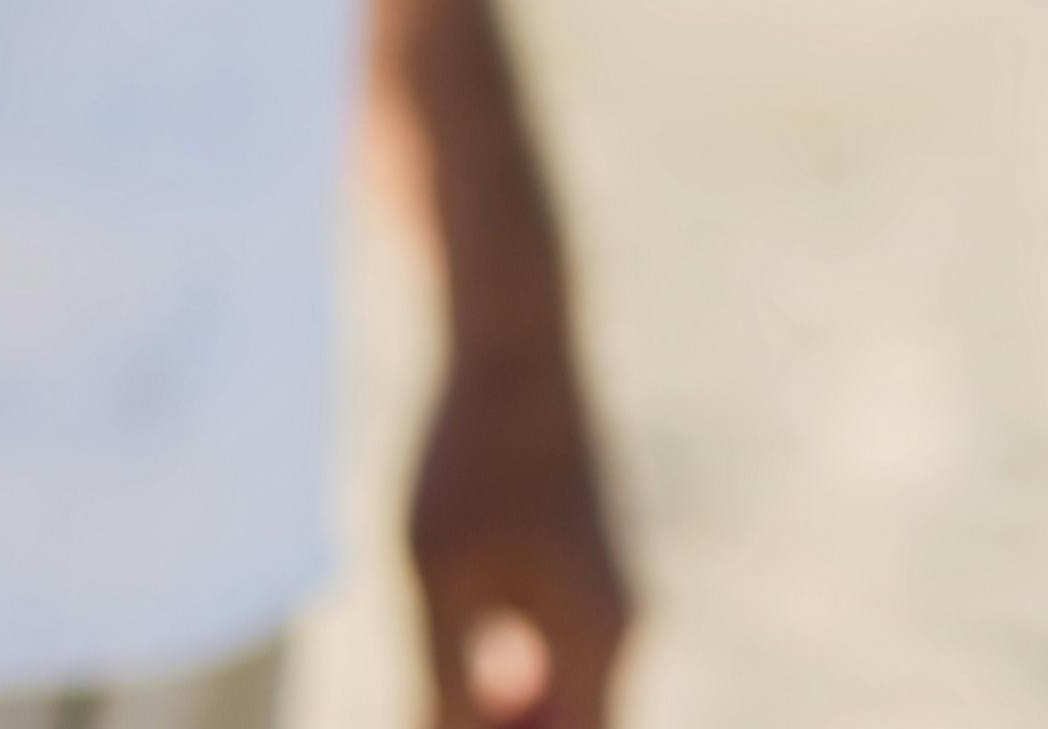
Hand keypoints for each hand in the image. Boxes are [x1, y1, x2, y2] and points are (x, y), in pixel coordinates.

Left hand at [409, 343, 628, 727]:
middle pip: (569, 725)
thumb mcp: (441, 572)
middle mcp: (619, 631)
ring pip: (560, 695)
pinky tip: (449, 634)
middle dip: (500, 723)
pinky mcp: (584, 574)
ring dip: (501, 705)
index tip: (432, 716)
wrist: (514, 355)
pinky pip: (552, 655)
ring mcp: (608, 601)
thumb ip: (447, 674)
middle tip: (428, 701)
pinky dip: (505, 669)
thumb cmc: (472, 459)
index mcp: (597, 643)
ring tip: (435, 667)